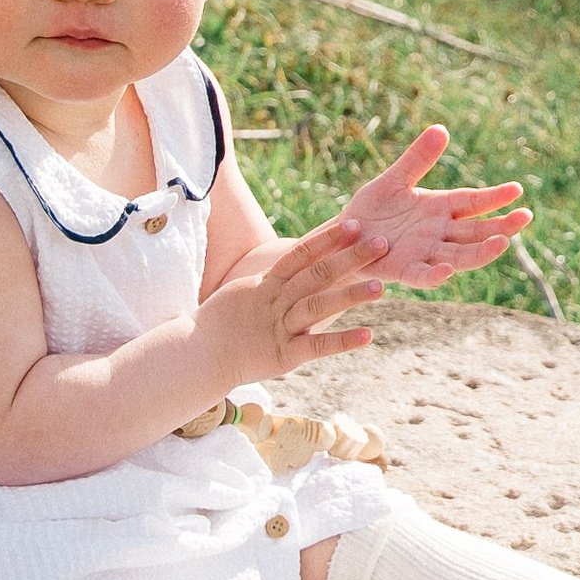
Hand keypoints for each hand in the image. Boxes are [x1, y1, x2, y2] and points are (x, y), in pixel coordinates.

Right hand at [215, 217, 388, 379]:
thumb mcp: (246, 292)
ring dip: (350, 295)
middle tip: (381, 243)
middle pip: (316, 274)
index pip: (300, 254)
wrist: (199, 355)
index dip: (327, 238)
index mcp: (267, 284)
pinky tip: (368, 335)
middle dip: (349, 258)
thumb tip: (295, 263)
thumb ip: (272, 280)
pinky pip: (317, 347)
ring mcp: (280, 328)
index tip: (353, 224)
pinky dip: (342, 340)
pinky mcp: (284, 355)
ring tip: (381, 288)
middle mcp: (276, 301)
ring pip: (318, 306)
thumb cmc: (223, 323)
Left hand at [339, 128, 529, 292]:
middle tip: (525, 217)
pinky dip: (435, 275)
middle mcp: (438, 233)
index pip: (473, 202)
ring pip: (459, 255)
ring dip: (481, 252)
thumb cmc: (372, 210)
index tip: (518, 190)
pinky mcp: (402, 269)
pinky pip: (421, 275)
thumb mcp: (394, 179)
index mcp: (439, 209)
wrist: (343, 238)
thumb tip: (441, 129)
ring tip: (502, 244)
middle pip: (476, 231)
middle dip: (501, 226)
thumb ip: (417, 159)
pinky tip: (447, 270)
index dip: (494, 197)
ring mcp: (423, 253)